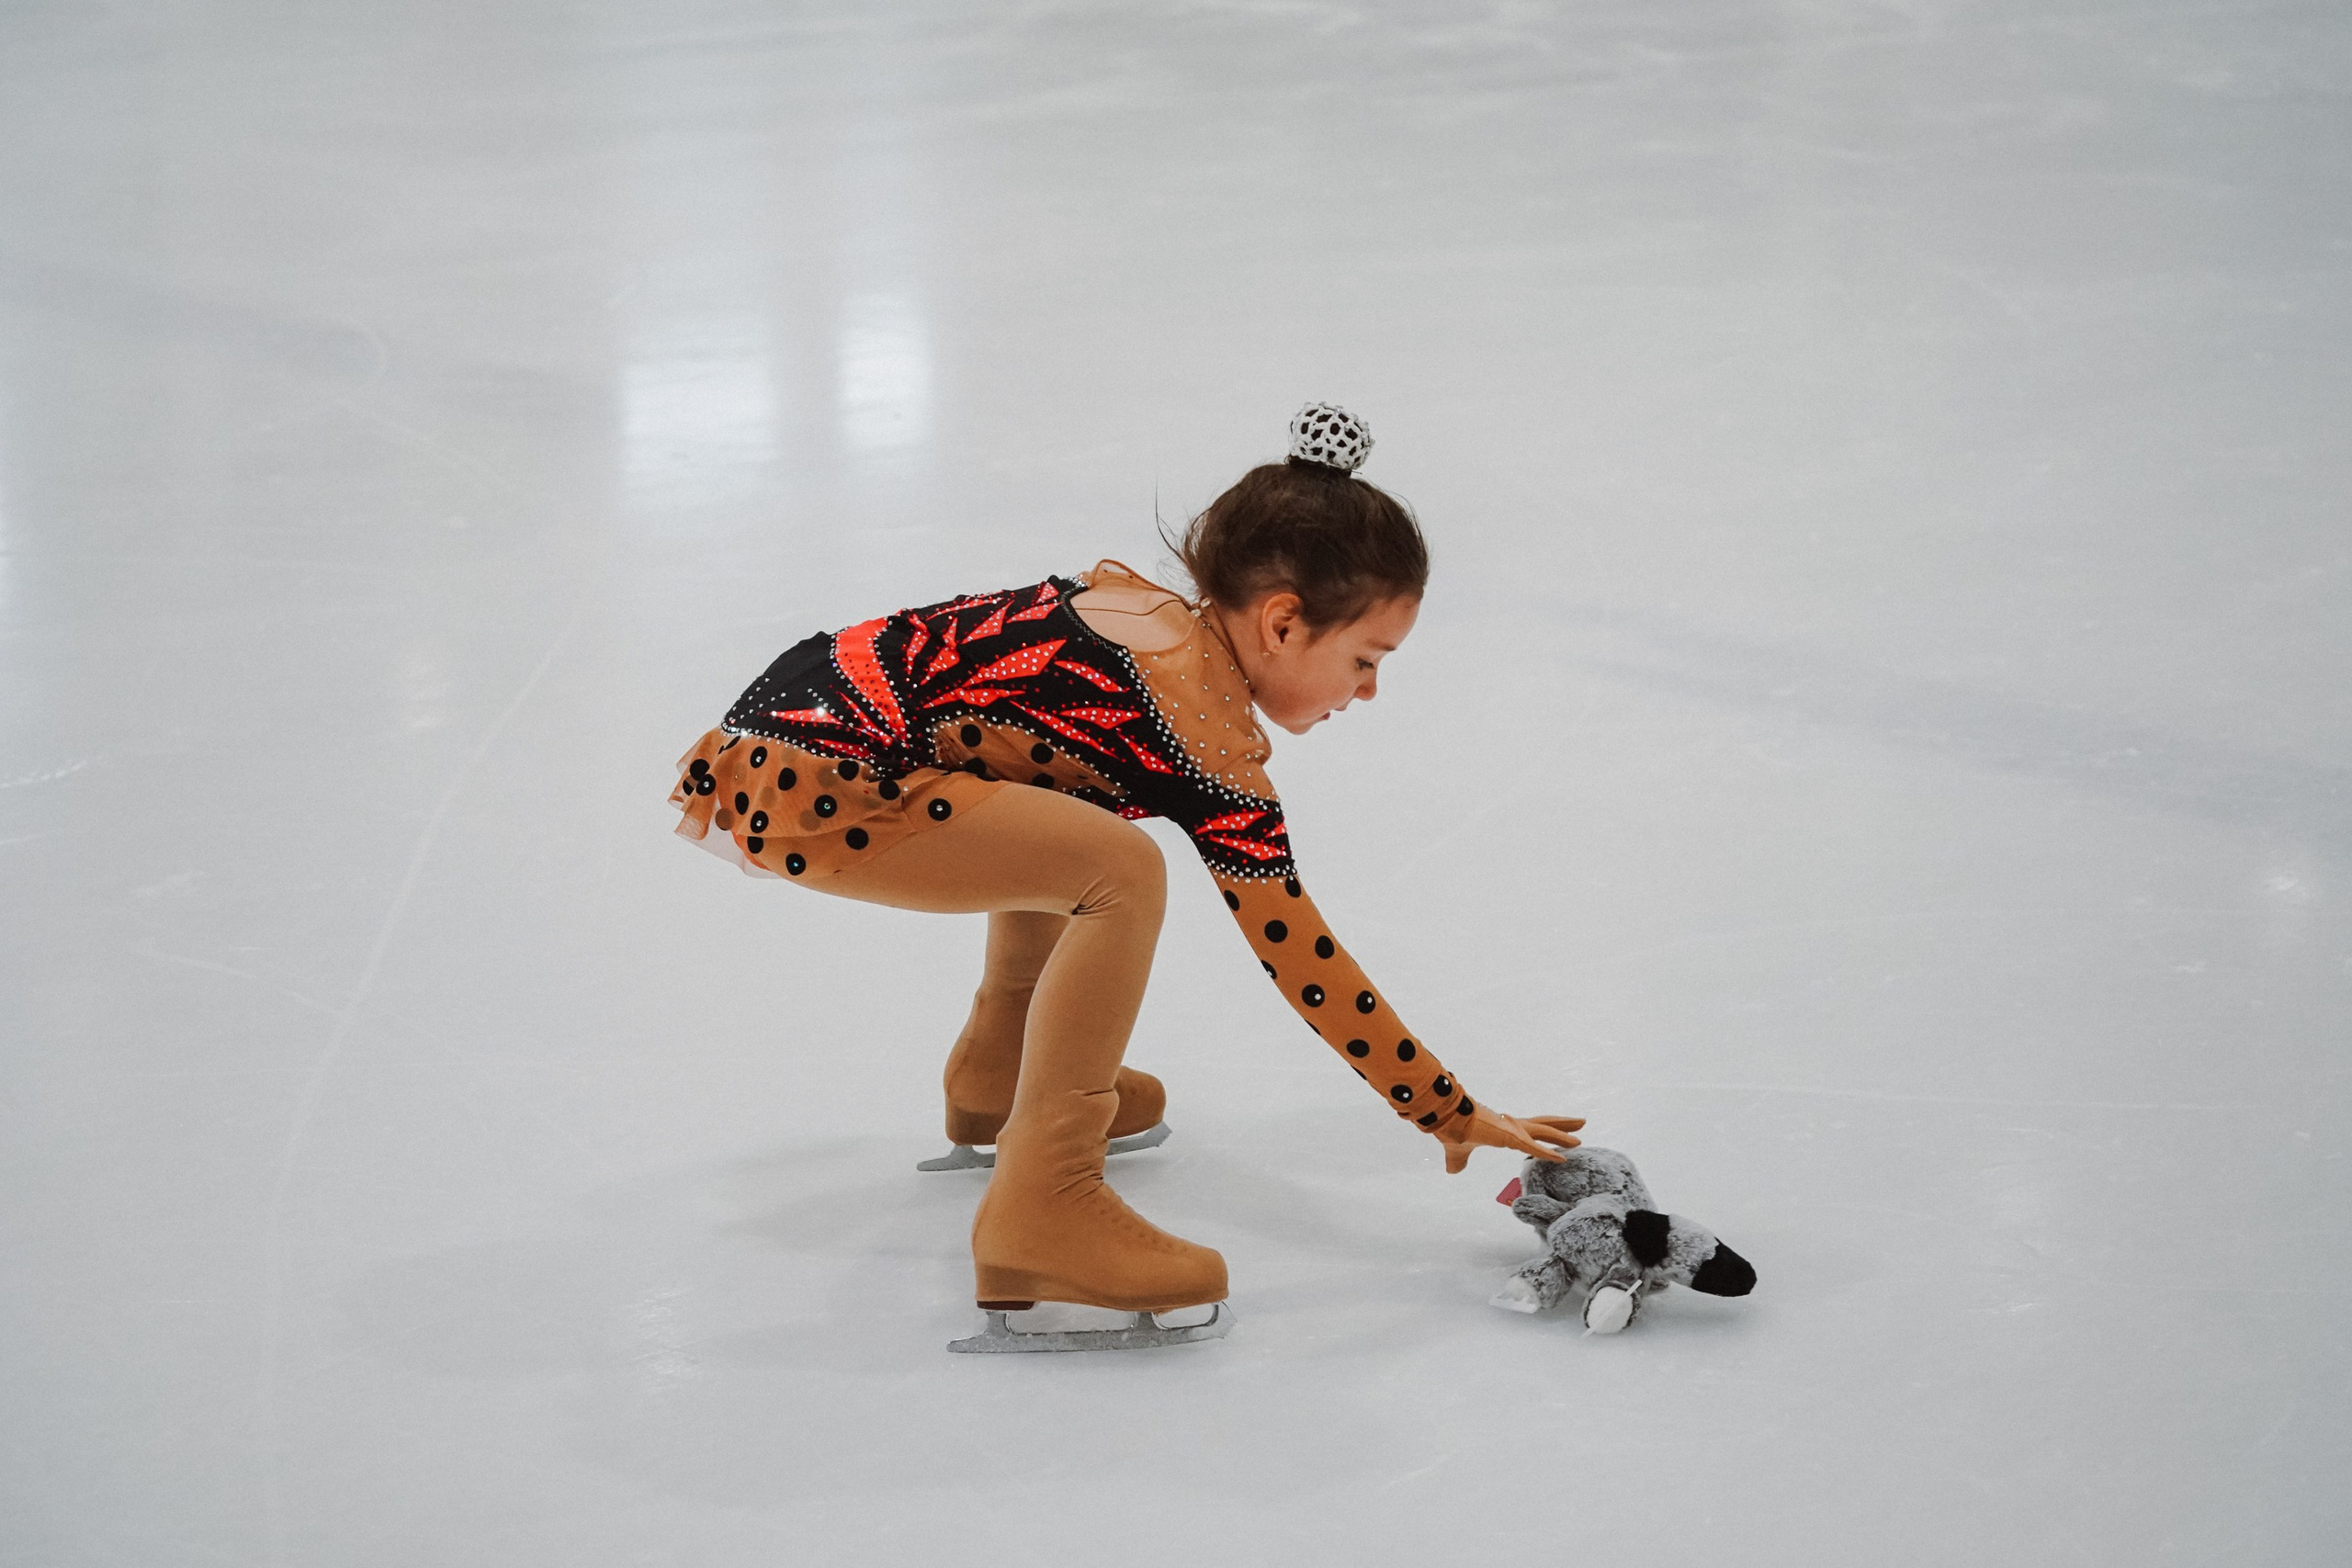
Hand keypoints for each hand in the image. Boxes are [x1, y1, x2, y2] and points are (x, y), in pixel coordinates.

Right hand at [1436, 1102, 1584, 1173]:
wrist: (1445, 1120)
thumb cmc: (1452, 1131)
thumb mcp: (1458, 1151)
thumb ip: (1459, 1161)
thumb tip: (1452, 1171)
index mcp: (1503, 1129)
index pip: (1530, 1130)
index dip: (1545, 1133)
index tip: (1557, 1133)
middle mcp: (1512, 1126)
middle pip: (1544, 1125)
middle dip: (1562, 1126)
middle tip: (1581, 1125)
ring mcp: (1512, 1130)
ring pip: (1544, 1132)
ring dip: (1563, 1137)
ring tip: (1580, 1140)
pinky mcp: (1509, 1136)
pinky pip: (1534, 1148)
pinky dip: (1549, 1153)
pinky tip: (1564, 1158)